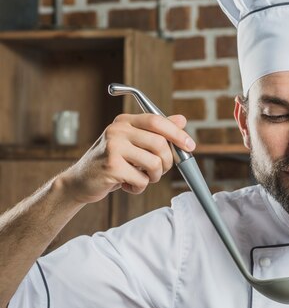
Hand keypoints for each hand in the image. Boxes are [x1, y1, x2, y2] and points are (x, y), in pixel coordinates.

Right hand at [57, 113, 195, 204]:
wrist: (79, 182)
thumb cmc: (111, 162)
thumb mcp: (132, 143)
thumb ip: (156, 131)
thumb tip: (181, 119)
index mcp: (124, 121)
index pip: (157, 120)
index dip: (177, 133)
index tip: (190, 145)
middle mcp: (117, 130)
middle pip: (160, 143)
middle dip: (167, 162)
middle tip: (159, 171)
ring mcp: (113, 148)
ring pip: (154, 163)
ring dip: (153, 177)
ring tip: (141, 178)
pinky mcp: (111, 167)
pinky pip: (141, 180)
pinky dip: (139, 187)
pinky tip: (127, 185)